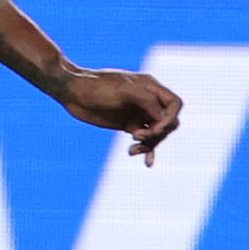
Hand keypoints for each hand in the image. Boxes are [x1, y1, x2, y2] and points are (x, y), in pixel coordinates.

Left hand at [58, 68, 183, 161]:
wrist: (73, 92)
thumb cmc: (97, 86)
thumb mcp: (124, 90)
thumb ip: (146, 101)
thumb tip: (163, 118)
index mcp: (150, 87)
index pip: (175, 104)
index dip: (170, 118)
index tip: (155, 128)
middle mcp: (148, 101)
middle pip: (168, 121)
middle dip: (158, 132)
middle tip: (139, 137)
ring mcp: (138, 114)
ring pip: (157, 133)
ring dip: (150, 144)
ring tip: (132, 150)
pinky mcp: (128, 125)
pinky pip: (144, 140)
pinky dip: (147, 151)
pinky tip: (148, 163)